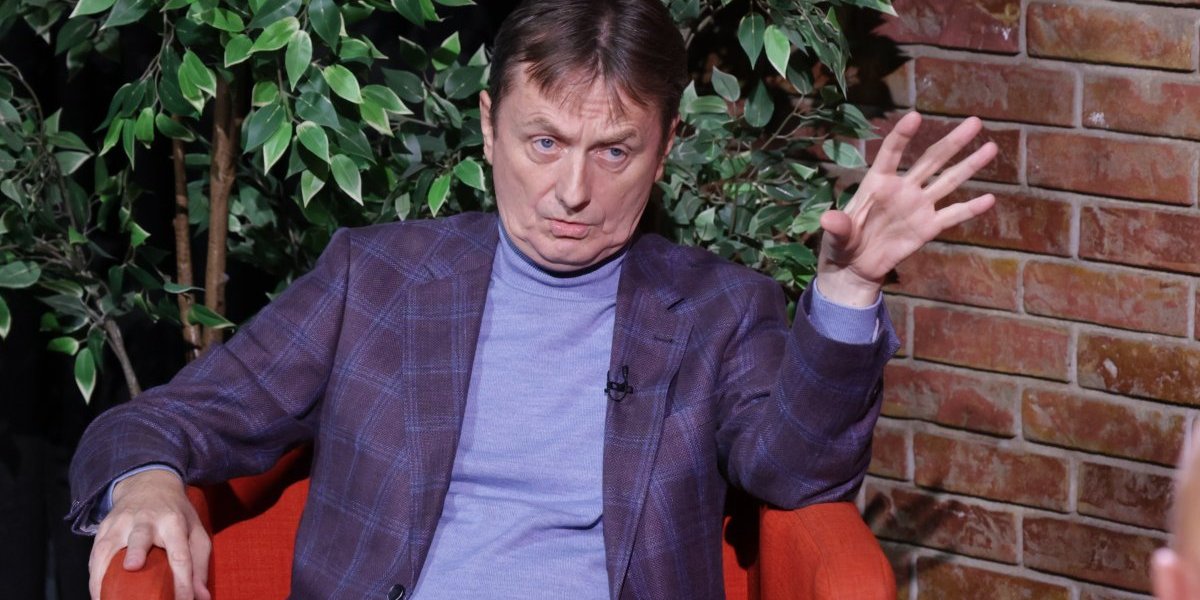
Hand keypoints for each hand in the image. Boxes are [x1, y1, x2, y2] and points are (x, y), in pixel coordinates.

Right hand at [88, 469, 210, 599]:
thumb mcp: (195, 532)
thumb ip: (199, 565)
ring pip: (108, 546)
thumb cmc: (176, 515)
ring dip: (102, 573)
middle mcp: (147, 519)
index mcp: (174, 521)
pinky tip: (97, 592)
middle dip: (136, 552)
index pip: (180, 553)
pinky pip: (95, 553)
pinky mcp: (104, 527)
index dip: (183, 580)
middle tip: (133, 567)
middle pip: (141, 536)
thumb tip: (201, 597)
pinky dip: (93, 575)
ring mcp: (121, 522)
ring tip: (103, 598)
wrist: (149, 484)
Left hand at [816, 112, 997, 305]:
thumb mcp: (835, 235)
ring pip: (947, 181)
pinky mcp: (927, 227)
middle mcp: (902, 189)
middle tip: (975, 122)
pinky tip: (990, 199)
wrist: (855, 267)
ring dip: (969, 165)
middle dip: (953, 141)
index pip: (891, 153)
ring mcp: (918, 207)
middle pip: (931, 160)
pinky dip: (970, 209)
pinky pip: (952, 215)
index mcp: (877, 183)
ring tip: (991, 147)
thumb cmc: (841, 243)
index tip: (915, 116)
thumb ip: (837, 226)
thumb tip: (828, 220)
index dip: (902, 135)